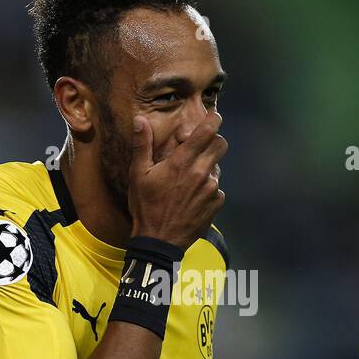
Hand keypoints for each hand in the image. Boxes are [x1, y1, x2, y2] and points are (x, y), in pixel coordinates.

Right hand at [128, 112, 226, 250]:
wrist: (159, 241)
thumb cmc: (146, 207)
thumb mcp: (138, 175)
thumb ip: (142, 145)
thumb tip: (140, 120)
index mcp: (182, 162)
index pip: (207, 131)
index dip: (213, 120)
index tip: (213, 117)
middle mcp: (201, 172)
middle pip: (221, 145)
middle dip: (212, 141)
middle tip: (199, 148)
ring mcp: (211, 189)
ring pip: (217, 168)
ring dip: (207, 168)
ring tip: (188, 180)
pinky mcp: (216, 204)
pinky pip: (217, 189)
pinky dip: (207, 189)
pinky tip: (192, 197)